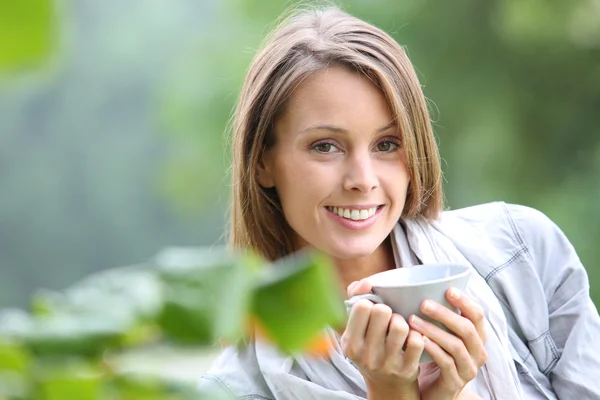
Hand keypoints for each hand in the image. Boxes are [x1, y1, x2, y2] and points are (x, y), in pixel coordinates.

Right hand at [341, 279, 423, 398]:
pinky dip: (417, 334)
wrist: (387, 385)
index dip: (370, 303)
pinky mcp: (407, 369)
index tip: (373, 311)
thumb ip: (355, 298)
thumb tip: (366, 282)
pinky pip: (417, 341)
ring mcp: (387, 363)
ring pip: (400, 325)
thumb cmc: (371, 347)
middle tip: (388, 318)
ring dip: (402, 321)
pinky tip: (412, 337)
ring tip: (400, 327)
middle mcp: (366, 355)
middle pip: (381, 312)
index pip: (362, 306)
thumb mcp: (356, 328)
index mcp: (350, 342)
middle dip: (387, 310)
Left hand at [408, 287, 487, 399]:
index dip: (465, 302)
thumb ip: (440, 316)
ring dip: (434, 330)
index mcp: (477, 338)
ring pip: (456, 345)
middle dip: (445, 314)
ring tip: (413, 319)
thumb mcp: (441, 334)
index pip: (478, 316)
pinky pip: (446, 363)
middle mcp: (478, 353)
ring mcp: (469, 369)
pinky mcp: (455, 383)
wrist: (432, 391)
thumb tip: (424, 286)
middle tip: (423, 303)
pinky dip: (432, 349)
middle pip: (468, 329)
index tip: (448, 289)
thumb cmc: (435, 356)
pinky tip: (418, 340)